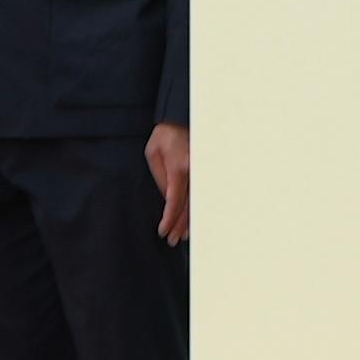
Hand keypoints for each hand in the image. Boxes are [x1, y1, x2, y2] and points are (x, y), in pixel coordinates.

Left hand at [147, 121, 190, 245]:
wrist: (181, 118)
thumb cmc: (165, 136)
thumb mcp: (153, 155)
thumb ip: (161, 179)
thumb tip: (167, 200)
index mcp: (179, 168)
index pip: (174, 201)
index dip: (169, 220)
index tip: (163, 231)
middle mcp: (194, 171)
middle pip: (189, 206)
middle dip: (180, 226)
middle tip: (172, 240)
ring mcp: (202, 171)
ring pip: (198, 202)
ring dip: (190, 221)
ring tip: (182, 235)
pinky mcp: (205, 170)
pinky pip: (202, 194)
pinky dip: (198, 208)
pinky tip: (194, 218)